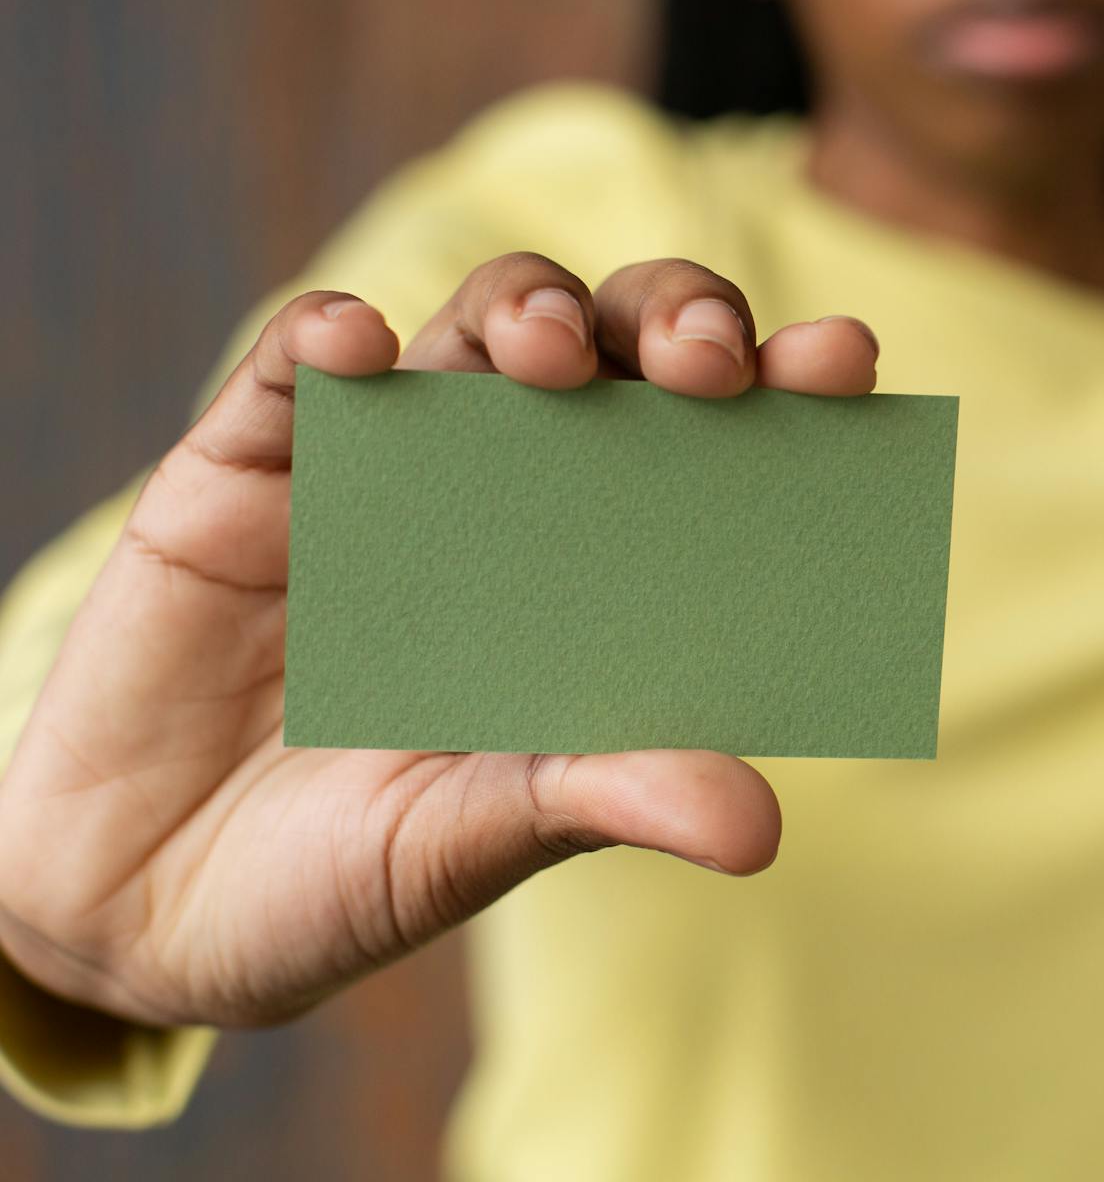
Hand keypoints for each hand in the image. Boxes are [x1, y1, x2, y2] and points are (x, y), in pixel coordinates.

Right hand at [0, 252, 880, 1028]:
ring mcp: (386, 469)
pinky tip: (356, 352)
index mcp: (600, 571)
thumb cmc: (349, 870)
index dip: (782, 389)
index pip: (713, 446)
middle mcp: (512, 496)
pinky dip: (329, 343)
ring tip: (541, 353)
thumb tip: (760, 823)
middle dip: (670, 319)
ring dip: (522, 311)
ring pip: (475, 327)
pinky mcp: (245, 469)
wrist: (149, 904)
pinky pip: (294, 371)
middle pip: (613, 347)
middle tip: (702, 360)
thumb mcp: (484, 838)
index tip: (843, 359)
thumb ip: (607, 798)